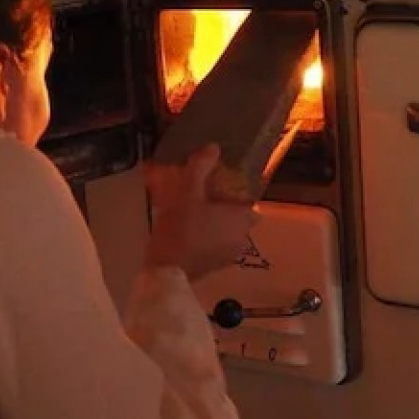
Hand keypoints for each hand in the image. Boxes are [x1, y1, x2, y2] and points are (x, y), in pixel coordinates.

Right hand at [144, 145, 259, 280]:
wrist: (167, 271)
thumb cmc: (182, 227)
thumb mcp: (188, 192)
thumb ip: (201, 167)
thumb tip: (213, 147)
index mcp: (242, 218)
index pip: (250, 202)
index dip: (238, 194)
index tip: (220, 187)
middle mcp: (243, 237)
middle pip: (240, 218)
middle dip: (226, 209)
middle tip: (204, 198)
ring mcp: (231, 256)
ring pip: (229, 233)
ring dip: (217, 224)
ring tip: (195, 214)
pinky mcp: (216, 267)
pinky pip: (218, 246)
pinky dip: (210, 238)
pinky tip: (190, 232)